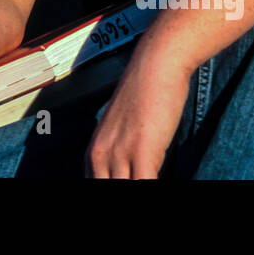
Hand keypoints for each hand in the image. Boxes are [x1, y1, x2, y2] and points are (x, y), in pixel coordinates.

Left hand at [85, 40, 192, 178]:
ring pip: (124, 189)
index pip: (92, 184)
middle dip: (123, 188)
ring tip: (151, 176)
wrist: (156, 65)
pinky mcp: (141, 152)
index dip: (110, 186)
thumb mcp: (123, 131)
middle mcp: (99, 156)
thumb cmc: (145, 94)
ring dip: (139, 184)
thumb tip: (131, 173)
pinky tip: (161, 179)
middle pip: (105, 189)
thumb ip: (120, 155)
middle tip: (137, 178)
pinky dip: (152, 186)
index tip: (129, 179)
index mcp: (93, 153)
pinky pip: (144, 184)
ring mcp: (119, 155)